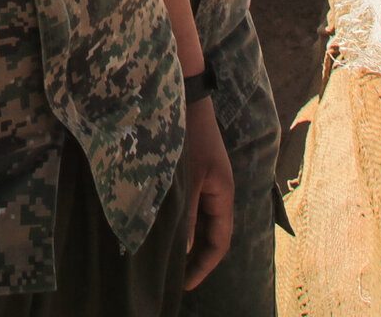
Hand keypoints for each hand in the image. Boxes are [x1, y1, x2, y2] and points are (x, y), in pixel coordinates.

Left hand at [178, 95, 234, 289]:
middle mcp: (216, 190)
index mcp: (223, 194)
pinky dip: (176, 219)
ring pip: (196, 219)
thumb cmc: (187, 135)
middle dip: (193, 257)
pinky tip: (158, 226)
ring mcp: (203, 180)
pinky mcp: (189, 171)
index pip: (219, 242)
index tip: (185, 285)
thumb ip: (184, 215)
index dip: (203, 266)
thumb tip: (181, 252)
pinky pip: (186, 204)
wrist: (182, 94)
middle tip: (171, 278)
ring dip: (183, 238)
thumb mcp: (185, 180)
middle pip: (209, 234)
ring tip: (163, 258)